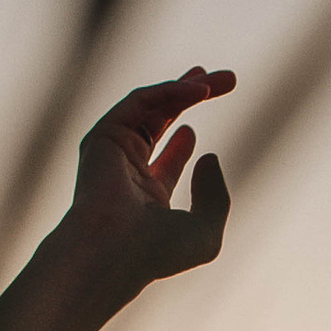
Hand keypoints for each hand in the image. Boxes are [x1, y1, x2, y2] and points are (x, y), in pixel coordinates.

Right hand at [63, 69, 234, 294]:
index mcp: (146, 198)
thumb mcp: (205, 231)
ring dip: (187, 87)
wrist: (115, 249)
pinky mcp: (105, 134)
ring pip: (152, 106)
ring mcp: (114, 151)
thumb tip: (210, 158)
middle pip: (160, 123)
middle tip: (225, 81)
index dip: (182, 145)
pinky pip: (142, 101)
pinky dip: (172, 91)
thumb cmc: (157, 252)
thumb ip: (216, 197)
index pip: (163, 164)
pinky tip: (201, 90)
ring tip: (225, 79)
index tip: (194, 133)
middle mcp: (127, 171)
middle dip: (190, 100)